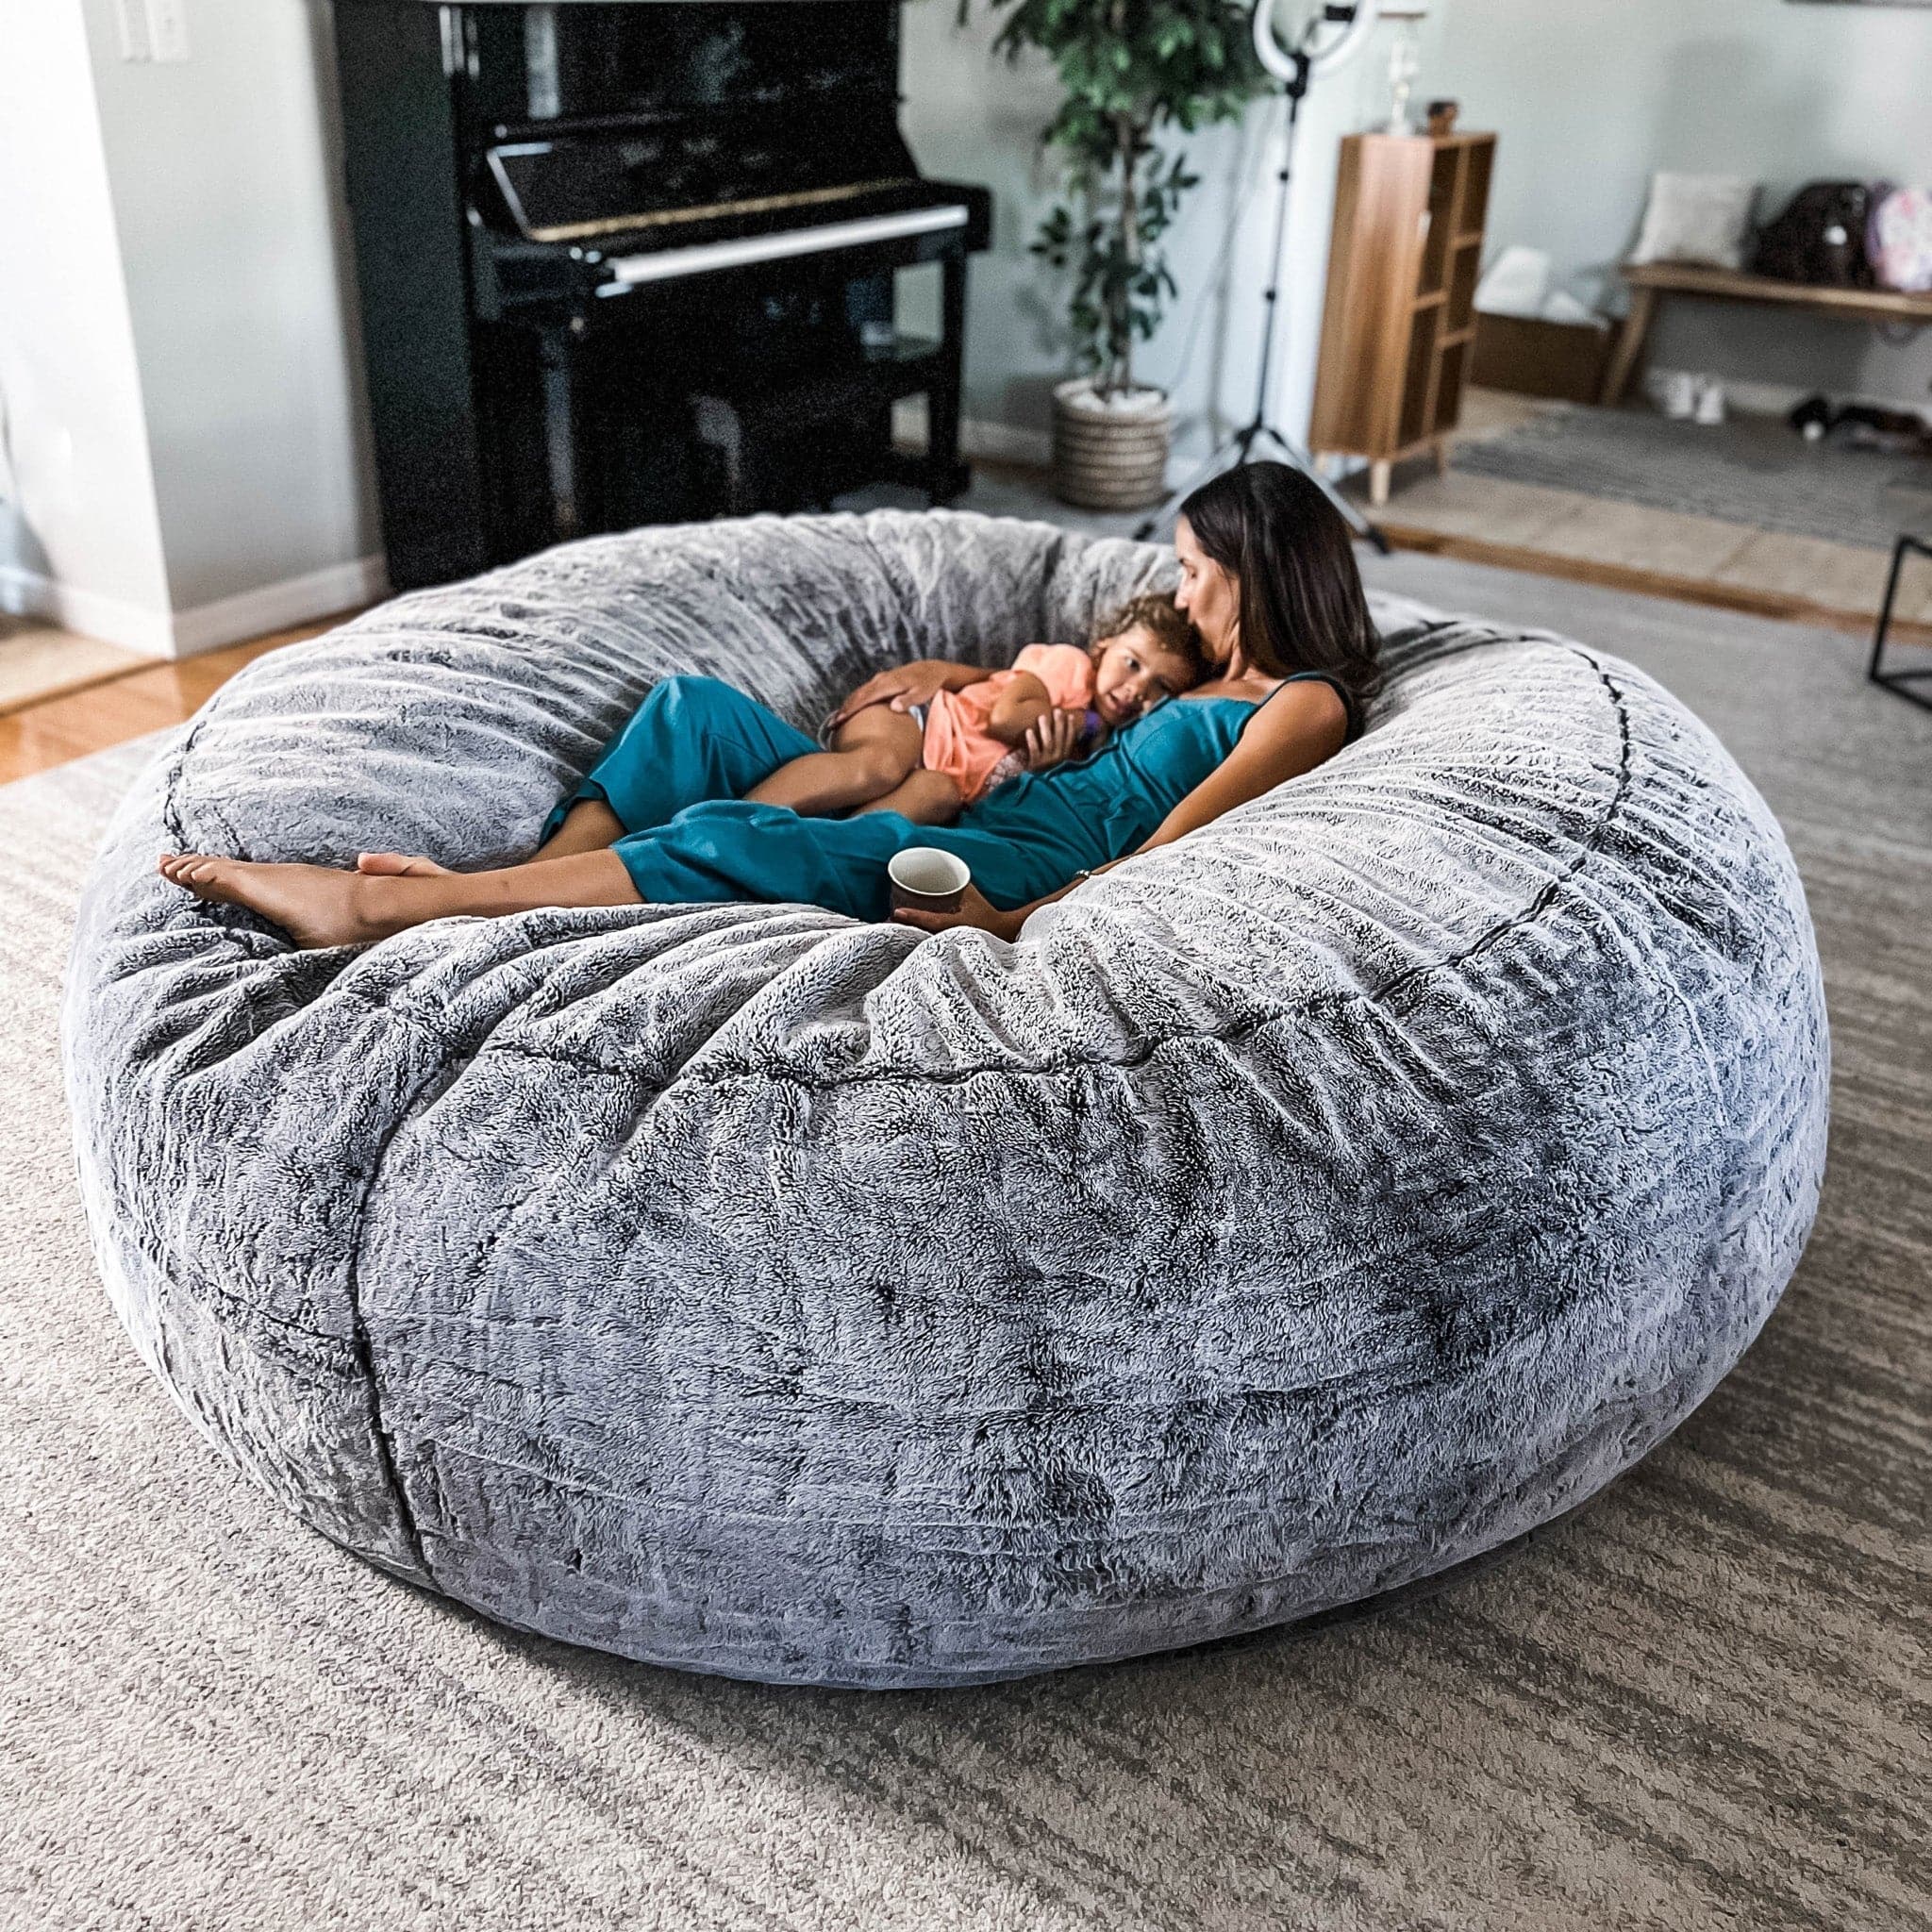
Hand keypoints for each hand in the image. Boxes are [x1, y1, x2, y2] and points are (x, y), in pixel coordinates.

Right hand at [830, 661, 953, 726]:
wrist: (930, 669)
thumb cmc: (927, 684)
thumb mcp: (921, 694)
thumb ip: (907, 701)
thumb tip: (893, 707)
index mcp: (888, 684)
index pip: (865, 698)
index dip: (851, 709)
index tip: (840, 720)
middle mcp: (881, 680)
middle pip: (857, 696)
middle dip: (843, 710)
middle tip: (831, 726)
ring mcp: (879, 680)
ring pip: (858, 693)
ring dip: (846, 706)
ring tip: (836, 721)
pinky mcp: (880, 681)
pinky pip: (864, 692)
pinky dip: (854, 701)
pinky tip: (850, 711)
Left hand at [891, 883, 1020, 940]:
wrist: (1001, 933)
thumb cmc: (986, 913)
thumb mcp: (971, 895)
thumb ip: (955, 883)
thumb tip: (939, 868)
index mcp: (956, 925)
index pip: (932, 921)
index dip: (914, 917)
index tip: (897, 913)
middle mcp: (950, 938)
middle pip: (921, 935)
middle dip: (902, 929)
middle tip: (884, 922)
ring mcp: (947, 946)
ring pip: (921, 942)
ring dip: (905, 936)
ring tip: (888, 928)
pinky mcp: (945, 950)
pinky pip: (925, 945)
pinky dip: (913, 940)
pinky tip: (902, 938)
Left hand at [1022, 708, 1083, 770]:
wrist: (1037, 790)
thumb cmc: (1046, 772)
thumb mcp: (1056, 762)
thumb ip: (1060, 750)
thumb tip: (1062, 733)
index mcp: (1065, 757)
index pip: (1070, 740)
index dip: (1071, 727)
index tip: (1070, 716)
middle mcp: (1058, 759)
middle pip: (1060, 738)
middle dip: (1059, 723)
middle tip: (1056, 710)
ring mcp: (1047, 762)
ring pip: (1048, 742)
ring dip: (1045, 728)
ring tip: (1042, 716)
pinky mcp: (1036, 765)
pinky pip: (1034, 750)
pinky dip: (1032, 740)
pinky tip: (1028, 730)